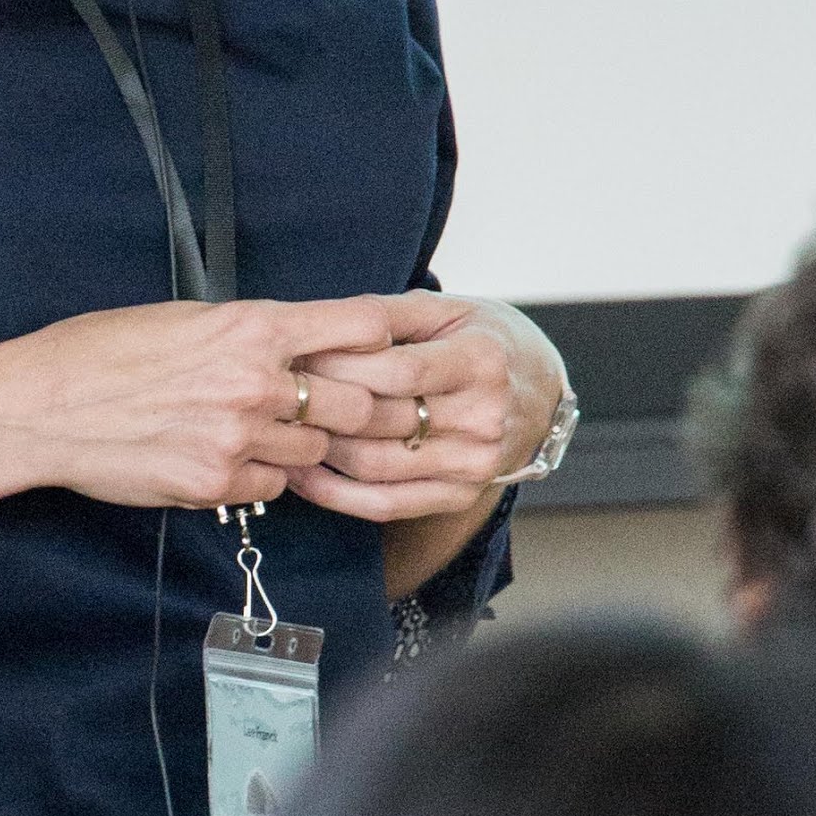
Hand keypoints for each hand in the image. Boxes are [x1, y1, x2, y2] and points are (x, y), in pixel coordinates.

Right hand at [0, 295, 404, 512]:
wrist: (41, 407)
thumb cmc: (100, 353)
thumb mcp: (184, 318)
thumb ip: (249, 332)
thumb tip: (297, 341)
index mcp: (251, 327)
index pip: (363, 326)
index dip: (381, 341)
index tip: (378, 350)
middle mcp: (255, 382)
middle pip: (358, 403)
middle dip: (346, 408)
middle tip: (325, 408)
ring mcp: (237, 439)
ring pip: (314, 453)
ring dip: (300, 448)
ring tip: (259, 434)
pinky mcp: (214, 487)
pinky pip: (270, 490)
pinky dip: (259, 480)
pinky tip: (226, 461)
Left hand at [275, 292, 565, 525]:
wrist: (540, 393)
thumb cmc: (485, 341)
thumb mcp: (449, 310)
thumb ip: (388, 313)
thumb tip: (323, 321)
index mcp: (482, 361)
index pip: (398, 370)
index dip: (340, 367)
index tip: (297, 358)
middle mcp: (484, 417)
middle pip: (382, 422)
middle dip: (320, 408)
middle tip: (276, 396)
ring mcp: (474, 464)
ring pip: (377, 467)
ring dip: (319, 454)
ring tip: (281, 434)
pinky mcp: (460, 496)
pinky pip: (387, 504)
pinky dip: (336, 495)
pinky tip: (304, 475)